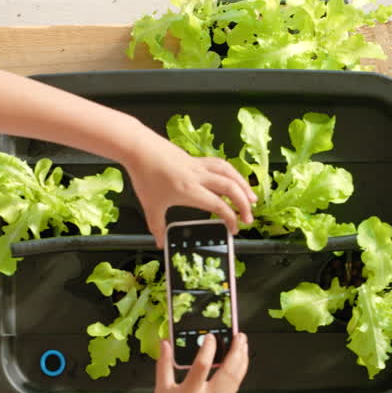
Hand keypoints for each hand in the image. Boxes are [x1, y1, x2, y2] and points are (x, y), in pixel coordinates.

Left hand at [124, 130, 256, 246]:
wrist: (140, 149)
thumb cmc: (145, 176)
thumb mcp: (150, 206)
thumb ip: (157, 227)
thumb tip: (160, 243)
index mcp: (190, 191)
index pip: (219, 206)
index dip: (231, 219)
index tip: (233, 229)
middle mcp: (199, 177)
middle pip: (231, 188)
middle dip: (244, 204)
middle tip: (249, 218)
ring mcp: (200, 166)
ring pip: (230, 173)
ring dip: (243, 185)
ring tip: (251, 198)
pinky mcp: (197, 159)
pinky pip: (221, 164)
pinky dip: (232, 172)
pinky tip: (234, 179)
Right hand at [147, 334, 249, 392]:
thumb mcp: (161, 391)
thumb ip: (164, 365)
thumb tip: (165, 344)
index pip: (202, 366)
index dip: (208, 349)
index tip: (211, 337)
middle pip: (228, 371)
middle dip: (237, 351)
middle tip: (239, 336)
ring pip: (236, 380)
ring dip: (242, 360)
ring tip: (243, 346)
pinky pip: (234, 388)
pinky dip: (238, 373)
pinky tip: (240, 363)